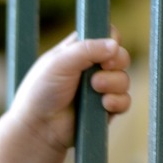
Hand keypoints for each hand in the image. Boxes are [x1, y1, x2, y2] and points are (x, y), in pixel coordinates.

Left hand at [10, 31, 131, 151]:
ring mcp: (99, 89)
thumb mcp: (59, 63)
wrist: (38, 128)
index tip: (105, 46)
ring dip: (114, 82)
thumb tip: (115, 44)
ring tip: (95, 87)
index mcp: (77, 51)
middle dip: (117, 60)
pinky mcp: (104, 109)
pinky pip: (124, 101)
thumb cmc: (41, 92)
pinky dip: (117, 101)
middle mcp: (90, 68)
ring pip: (123, 79)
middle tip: (104, 67)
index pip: (105, 35)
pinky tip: (104, 104)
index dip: (109, 39)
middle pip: (120, 56)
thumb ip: (86, 50)